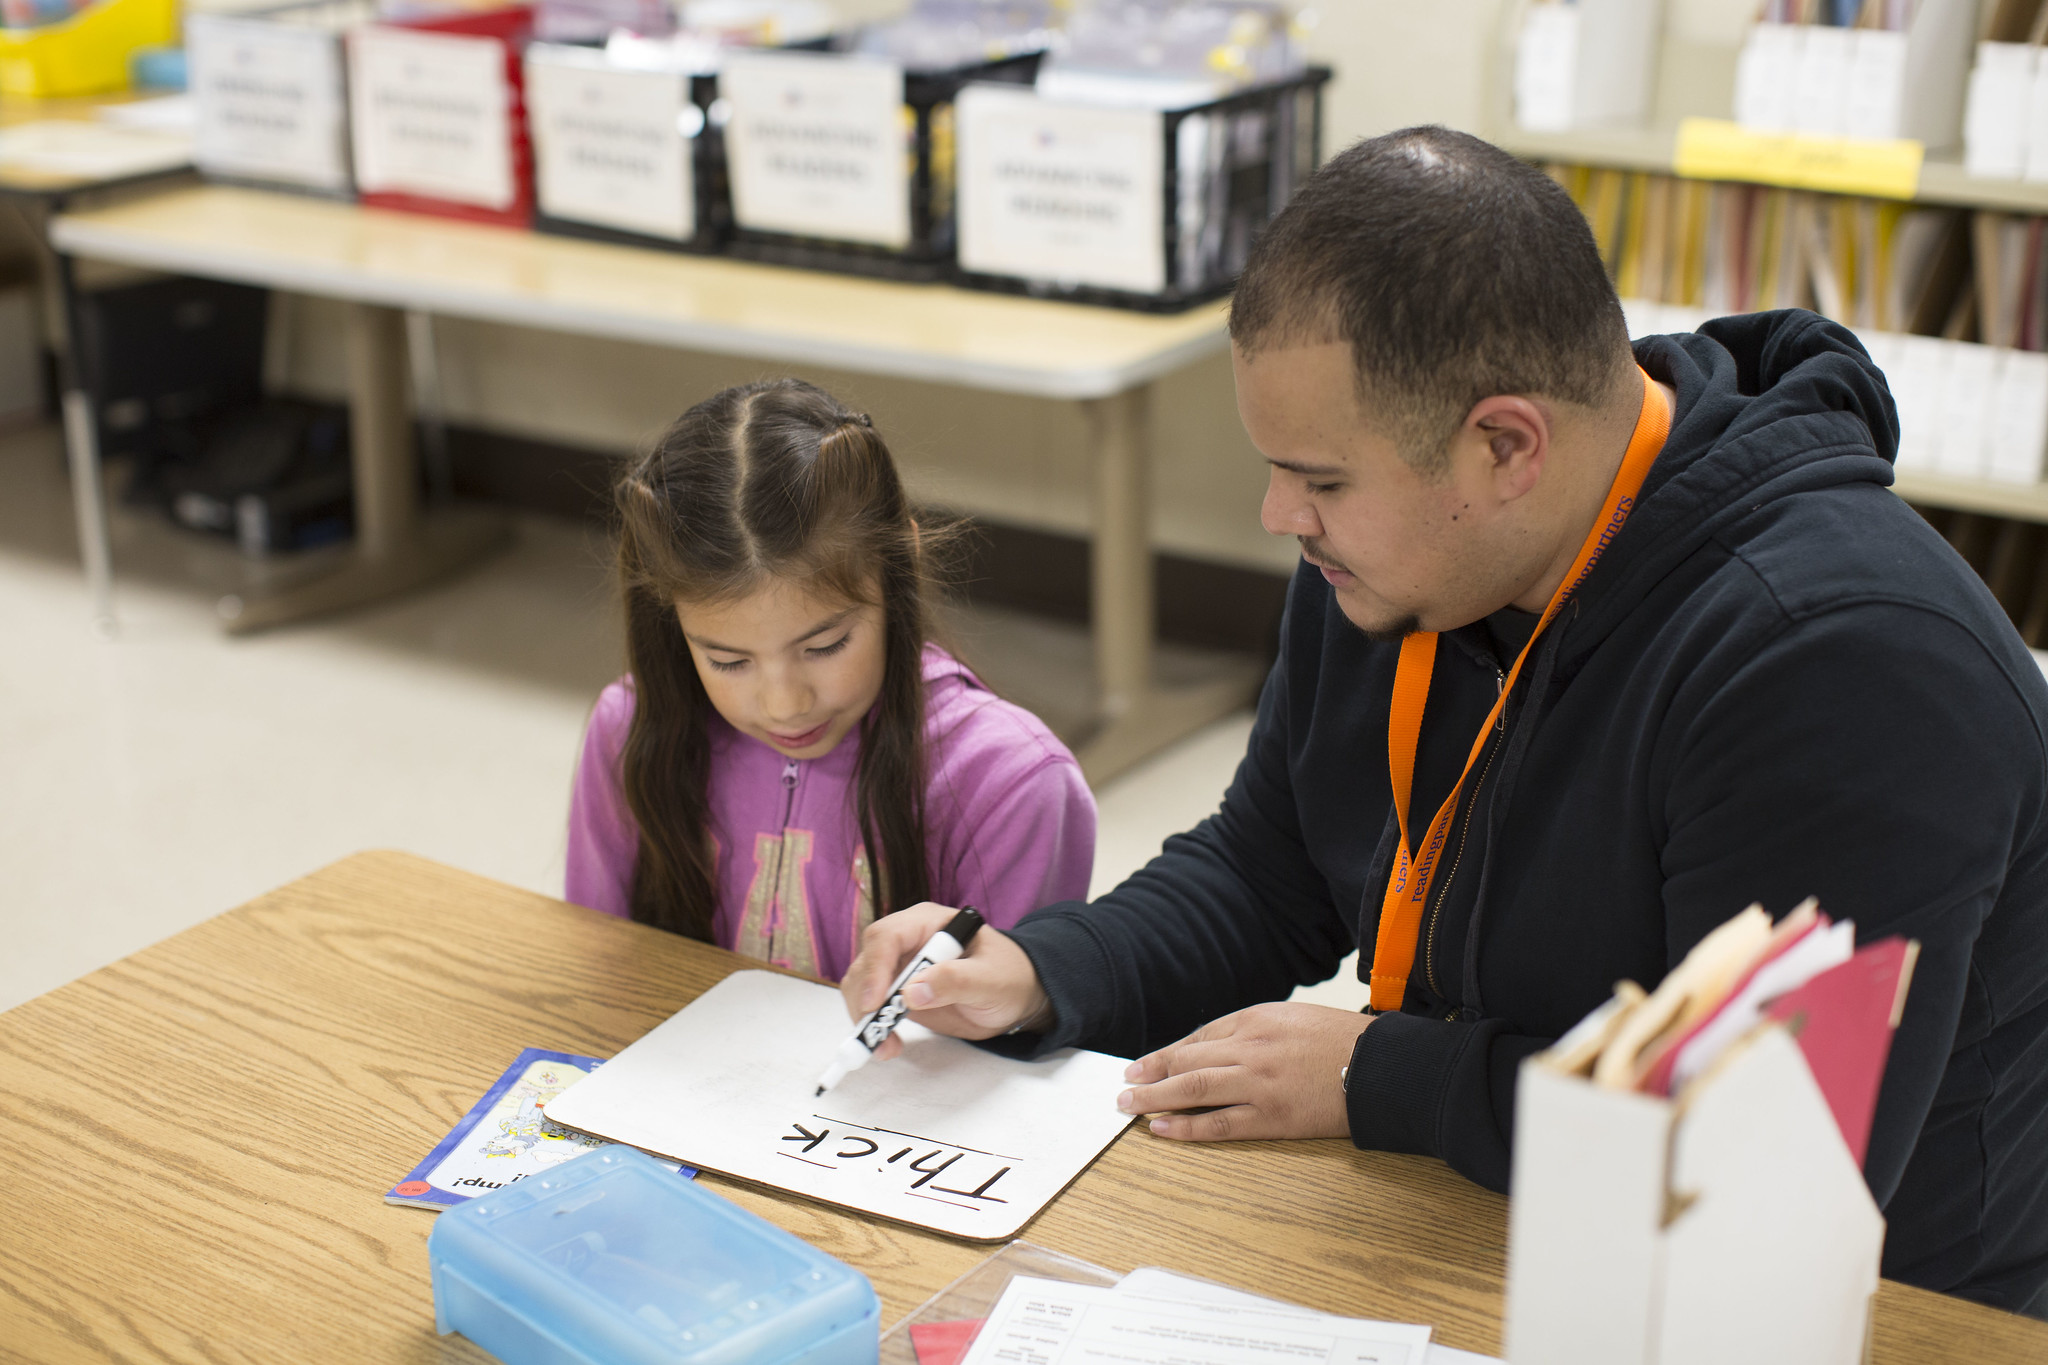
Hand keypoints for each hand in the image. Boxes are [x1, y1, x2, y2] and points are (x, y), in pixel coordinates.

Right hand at [839, 902, 1051, 1061]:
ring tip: (886, 1048)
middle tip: (875, 1034)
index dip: (875, 968)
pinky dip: (872, 1028)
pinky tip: (889, 1047)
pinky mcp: (898, 994)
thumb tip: (912, 993)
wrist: (1016, 996)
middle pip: (866, 962)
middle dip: (864, 999)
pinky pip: (872, 1008)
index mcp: (929, 923)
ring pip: (861, 986)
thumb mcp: (992, 979)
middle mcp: (907, 941)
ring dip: (865, 1018)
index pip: (887, 936)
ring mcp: (900, 967)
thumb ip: (956, 980)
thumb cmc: (1009, 976)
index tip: (875, 1003)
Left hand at [1117, 1003, 1372, 1140]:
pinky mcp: (1271, 1117)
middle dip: (1150, 1073)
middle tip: (1124, 1085)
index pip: (1199, 1037)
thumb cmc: (1344, 1041)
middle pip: (1186, 1061)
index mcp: (1257, 1018)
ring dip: (1154, 1098)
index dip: (1167, 1054)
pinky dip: (1185, 1127)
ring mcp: (1258, 1084)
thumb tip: (1219, 1049)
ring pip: (1192, 1090)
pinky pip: (1218, 1124)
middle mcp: (1251, 1048)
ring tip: (1128, 1107)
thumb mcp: (1295, 1019)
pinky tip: (1162, 1128)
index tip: (1145, 1065)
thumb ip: (1257, 1030)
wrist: (1383, 1066)